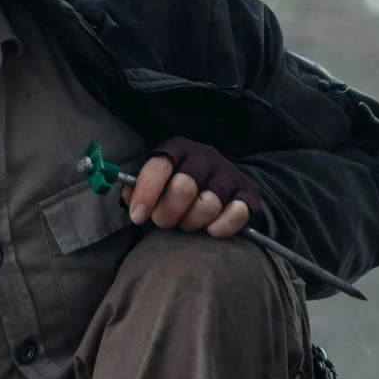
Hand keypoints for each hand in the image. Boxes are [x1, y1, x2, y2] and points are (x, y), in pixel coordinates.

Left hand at [123, 138, 259, 238]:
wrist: (220, 190)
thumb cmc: (177, 190)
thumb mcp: (156, 183)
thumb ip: (137, 189)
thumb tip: (129, 196)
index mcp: (177, 149)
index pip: (160, 165)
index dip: (147, 193)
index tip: (138, 216)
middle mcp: (205, 156)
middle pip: (183, 187)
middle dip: (168, 213)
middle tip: (164, 222)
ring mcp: (229, 174)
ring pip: (208, 204)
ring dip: (192, 223)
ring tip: (187, 224)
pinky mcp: (249, 193)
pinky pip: (236, 214)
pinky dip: (220, 228)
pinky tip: (210, 229)